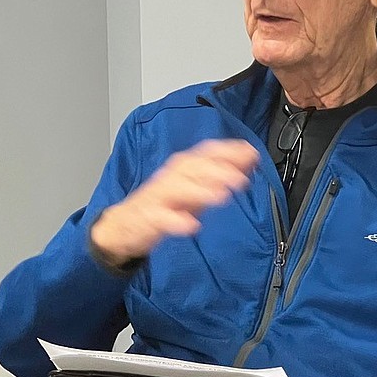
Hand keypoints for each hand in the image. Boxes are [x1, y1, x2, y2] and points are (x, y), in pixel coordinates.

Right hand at [91, 139, 259, 264]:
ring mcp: (158, 197)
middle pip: (193, 167)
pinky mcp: (148, 218)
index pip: (207, 152)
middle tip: (241, 179)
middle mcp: (171, 177)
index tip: (251, 153)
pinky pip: (162, 218)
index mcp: (183, 167)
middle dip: (217, 170)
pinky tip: (191, 225)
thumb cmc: (164, 203)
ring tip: (220, 196)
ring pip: (178, 189)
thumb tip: (250, 162)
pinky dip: (176, 221)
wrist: (125, 224)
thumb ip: (220, 176)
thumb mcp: (195, 188)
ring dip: (200, 191)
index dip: (229, 151)